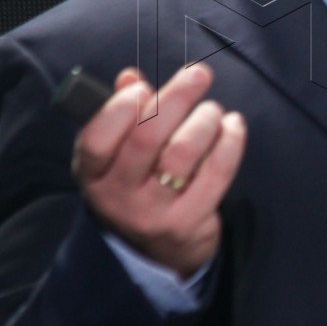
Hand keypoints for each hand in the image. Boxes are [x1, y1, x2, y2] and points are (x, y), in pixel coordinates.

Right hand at [70, 63, 247, 279]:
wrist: (159, 249)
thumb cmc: (137, 183)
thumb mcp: (117, 155)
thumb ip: (121, 114)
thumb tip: (130, 78)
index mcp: (93, 174)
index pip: (96, 139)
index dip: (121, 107)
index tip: (145, 88)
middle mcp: (118, 196)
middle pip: (146, 137)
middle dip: (177, 97)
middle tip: (199, 75)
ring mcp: (153, 213)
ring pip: (183, 152)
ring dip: (205, 119)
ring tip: (213, 110)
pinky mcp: (188, 222)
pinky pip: (216, 173)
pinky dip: (230, 142)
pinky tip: (233, 126)